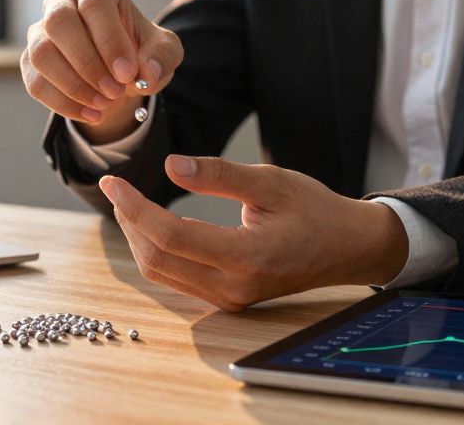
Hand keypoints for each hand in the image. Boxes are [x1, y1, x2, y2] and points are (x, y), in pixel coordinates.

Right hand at [22, 0, 182, 141]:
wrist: (117, 72)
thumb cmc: (140, 51)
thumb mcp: (164, 51)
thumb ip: (162, 57)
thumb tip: (147, 73)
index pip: (95, 4)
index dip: (109, 40)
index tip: (127, 73)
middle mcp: (62, 3)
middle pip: (59, 22)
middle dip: (87, 63)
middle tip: (114, 91)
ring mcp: (40, 31)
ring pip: (41, 54)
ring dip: (74, 85)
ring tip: (104, 104)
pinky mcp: (30, 61)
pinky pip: (36, 82)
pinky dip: (64, 103)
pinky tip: (91, 114)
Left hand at [98, 155, 408, 311]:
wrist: (349, 248)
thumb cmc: (316, 210)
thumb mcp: (271, 180)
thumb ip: (220, 174)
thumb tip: (171, 165)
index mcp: (247, 256)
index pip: (172, 236)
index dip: (134, 208)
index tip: (113, 182)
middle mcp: (234, 286)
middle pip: (158, 260)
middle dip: (129, 222)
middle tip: (118, 189)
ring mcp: (231, 298)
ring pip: (163, 273)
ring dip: (140, 238)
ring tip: (130, 203)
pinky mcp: (229, 299)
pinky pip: (178, 278)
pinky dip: (158, 250)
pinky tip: (155, 223)